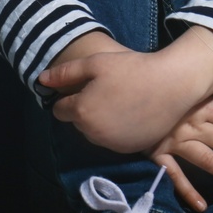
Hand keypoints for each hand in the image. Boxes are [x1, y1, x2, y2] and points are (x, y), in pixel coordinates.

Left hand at [40, 48, 211, 153]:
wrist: (171, 85)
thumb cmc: (132, 69)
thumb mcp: (95, 63)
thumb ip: (64, 74)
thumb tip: (41, 80)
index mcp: (81, 113)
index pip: (59, 110)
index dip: (70, 97)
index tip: (86, 86)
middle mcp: (93, 134)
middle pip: (78, 123)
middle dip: (85, 110)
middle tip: (106, 92)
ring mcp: (113, 144)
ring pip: (95, 133)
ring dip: (100, 122)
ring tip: (120, 101)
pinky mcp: (131, 149)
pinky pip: (114, 140)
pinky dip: (117, 130)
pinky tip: (130, 114)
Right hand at [148, 87, 212, 211]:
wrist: (123, 90)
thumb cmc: (162, 84)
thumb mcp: (190, 83)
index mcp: (203, 104)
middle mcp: (193, 124)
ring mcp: (175, 141)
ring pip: (209, 159)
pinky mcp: (157, 153)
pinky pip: (174, 174)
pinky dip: (187, 191)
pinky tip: (202, 204)